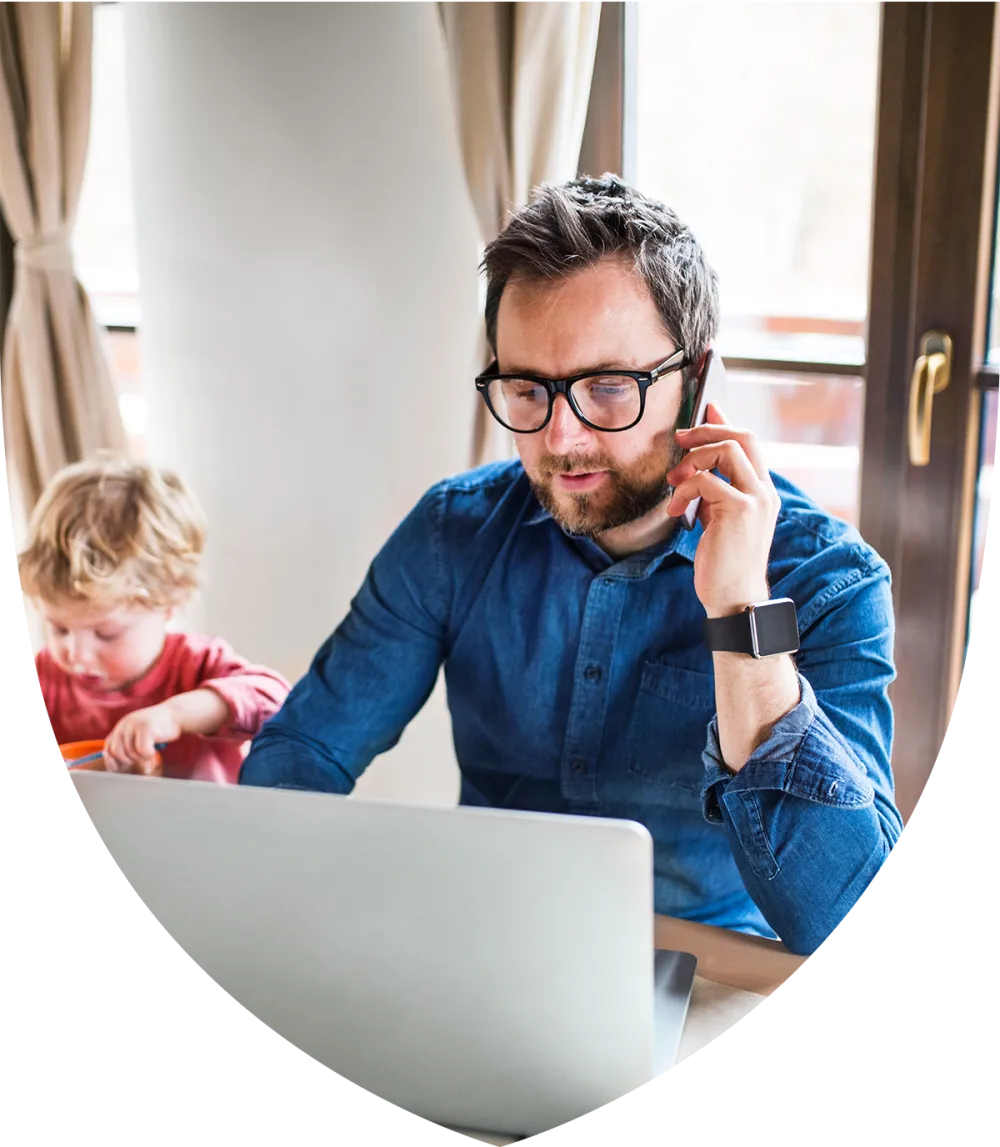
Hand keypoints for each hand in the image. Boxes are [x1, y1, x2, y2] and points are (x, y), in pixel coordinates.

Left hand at [103, 703, 181, 773]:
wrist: (177, 714)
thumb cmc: (160, 728)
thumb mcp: (139, 733)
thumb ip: (128, 745)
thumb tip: (117, 767)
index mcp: (121, 726)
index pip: (108, 748)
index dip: (113, 761)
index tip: (121, 769)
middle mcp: (125, 724)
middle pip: (117, 753)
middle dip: (129, 761)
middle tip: (141, 760)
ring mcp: (135, 725)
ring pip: (131, 754)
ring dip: (142, 758)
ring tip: (151, 752)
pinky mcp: (146, 728)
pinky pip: (143, 751)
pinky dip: (149, 755)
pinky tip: (155, 750)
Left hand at [666, 403, 780, 617]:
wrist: (734, 597)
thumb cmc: (724, 562)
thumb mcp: (719, 517)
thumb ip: (715, 488)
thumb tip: (697, 461)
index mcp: (762, 491)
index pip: (750, 441)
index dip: (725, 420)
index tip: (705, 408)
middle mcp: (765, 491)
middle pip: (743, 436)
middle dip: (707, 430)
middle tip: (679, 440)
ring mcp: (756, 499)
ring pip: (726, 450)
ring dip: (692, 460)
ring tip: (674, 484)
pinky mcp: (740, 510)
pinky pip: (706, 480)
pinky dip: (684, 490)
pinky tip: (676, 510)